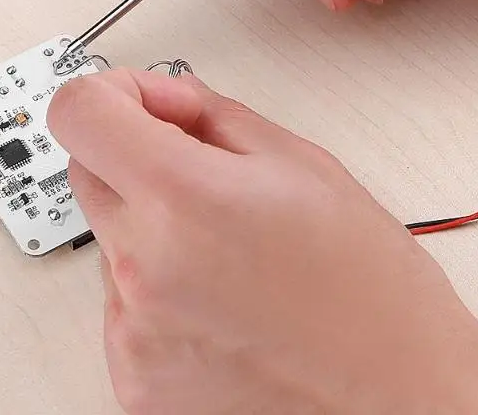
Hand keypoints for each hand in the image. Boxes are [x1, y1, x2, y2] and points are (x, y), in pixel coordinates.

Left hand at [49, 69, 477, 413]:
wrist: (398, 390)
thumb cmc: (369, 284)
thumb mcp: (301, 164)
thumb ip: (214, 116)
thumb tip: (167, 98)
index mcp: (185, 198)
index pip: (79, 113)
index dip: (109, 92)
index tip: (142, 103)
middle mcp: (144, 265)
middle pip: (88, 169)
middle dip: (135, 154)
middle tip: (198, 167)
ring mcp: (133, 329)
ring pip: (110, 236)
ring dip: (152, 223)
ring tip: (228, 247)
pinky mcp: (134, 377)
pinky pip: (123, 299)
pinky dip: (158, 284)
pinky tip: (220, 295)